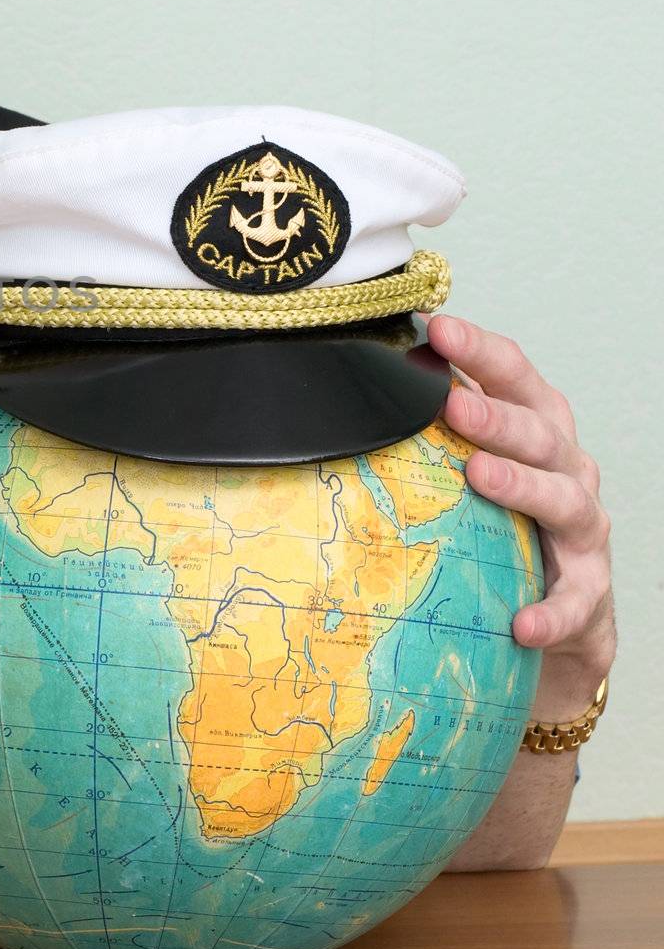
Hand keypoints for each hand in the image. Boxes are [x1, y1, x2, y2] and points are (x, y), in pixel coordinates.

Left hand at [422, 312, 616, 716]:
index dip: (479, 349)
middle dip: (496, 415)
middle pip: (539, 432)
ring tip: (479, 475)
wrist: (558, 610)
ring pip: (564, 499)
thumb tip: (360, 382)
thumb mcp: (466, 464)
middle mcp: (566, 467)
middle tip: (452, 402)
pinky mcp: (588, 589)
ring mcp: (582, 528)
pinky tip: (521, 621)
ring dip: (522, 486)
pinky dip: (552, 610)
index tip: (437, 327)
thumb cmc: (500, 519)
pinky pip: (574, 600)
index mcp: (534, 427)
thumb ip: (432, 426)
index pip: (513, 375)